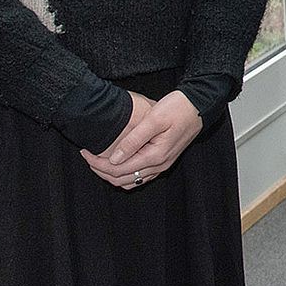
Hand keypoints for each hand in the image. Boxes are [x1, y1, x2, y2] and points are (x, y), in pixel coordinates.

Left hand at [83, 90, 202, 189]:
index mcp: (155, 156)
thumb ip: (133, 140)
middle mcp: (159, 165)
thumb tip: (115, 158)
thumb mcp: (154, 119)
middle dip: (101, 171)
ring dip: (112, 174)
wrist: (200, 105)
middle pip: (122, 179)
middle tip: (88, 157)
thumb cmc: (179, 108)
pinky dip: (126, 173)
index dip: (98, 163)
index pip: (118, 169)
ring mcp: (163, 164)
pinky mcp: (164, 159)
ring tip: (99, 160)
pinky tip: (118, 162)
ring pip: (132, 180)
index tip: (86, 153)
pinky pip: (141, 175)